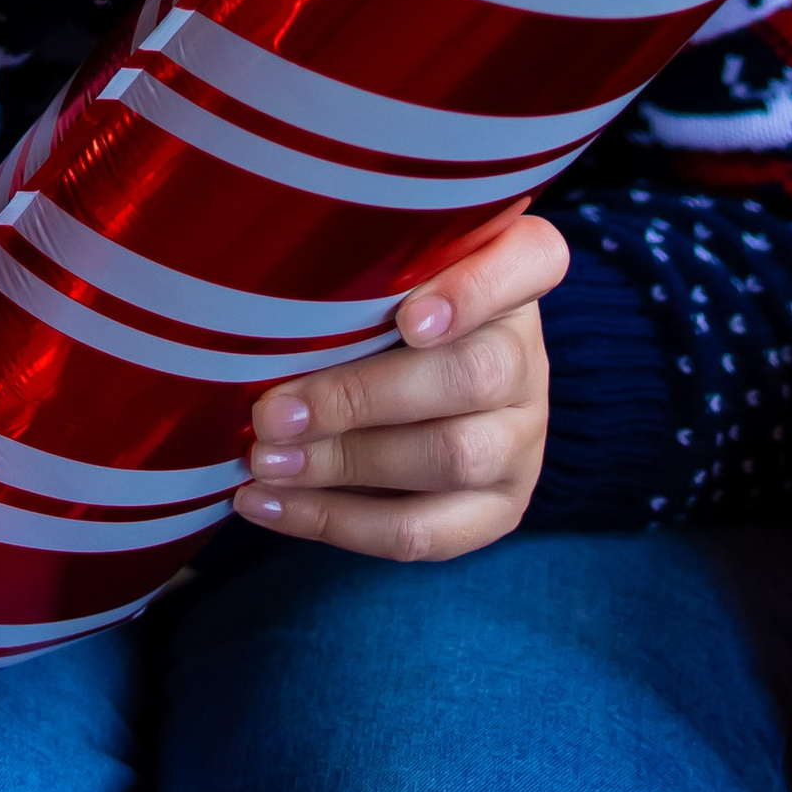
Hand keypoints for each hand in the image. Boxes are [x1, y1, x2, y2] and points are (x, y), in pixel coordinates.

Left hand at [230, 208, 567, 562]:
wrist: (430, 390)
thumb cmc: (384, 306)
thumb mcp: (385, 268)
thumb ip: (357, 270)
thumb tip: (258, 305)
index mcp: (516, 273)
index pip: (533, 261)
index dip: (475, 291)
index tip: (408, 318)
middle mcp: (528, 355)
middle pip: (473, 376)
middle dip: (362, 398)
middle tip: (272, 413)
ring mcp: (522, 438)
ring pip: (452, 457)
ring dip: (345, 464)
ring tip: (266, 462)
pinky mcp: (499, 508)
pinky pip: (425, 531)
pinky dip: (337, 521)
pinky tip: (268, 504)